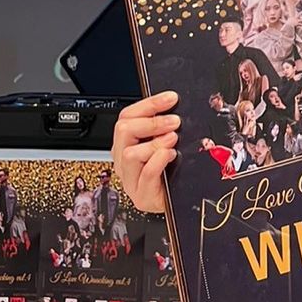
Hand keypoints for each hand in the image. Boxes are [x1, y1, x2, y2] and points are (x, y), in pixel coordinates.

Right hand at [111, 92, 180, 213]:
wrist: (178, 202)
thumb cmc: (172, 172)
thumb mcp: (166, 144)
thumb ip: (165, 127)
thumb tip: (174, 105)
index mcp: (126, 144)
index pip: (128, 116)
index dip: (149, 104)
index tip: (171, 98)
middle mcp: (124, 161)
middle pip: (123, 130)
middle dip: (151, 122)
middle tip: (174, 122)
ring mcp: (130, 179)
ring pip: (129, 153)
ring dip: (154, 142)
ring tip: (172, 140)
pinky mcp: (141, 196)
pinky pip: (145, 174)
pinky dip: (158, 161)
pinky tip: (170, 156)